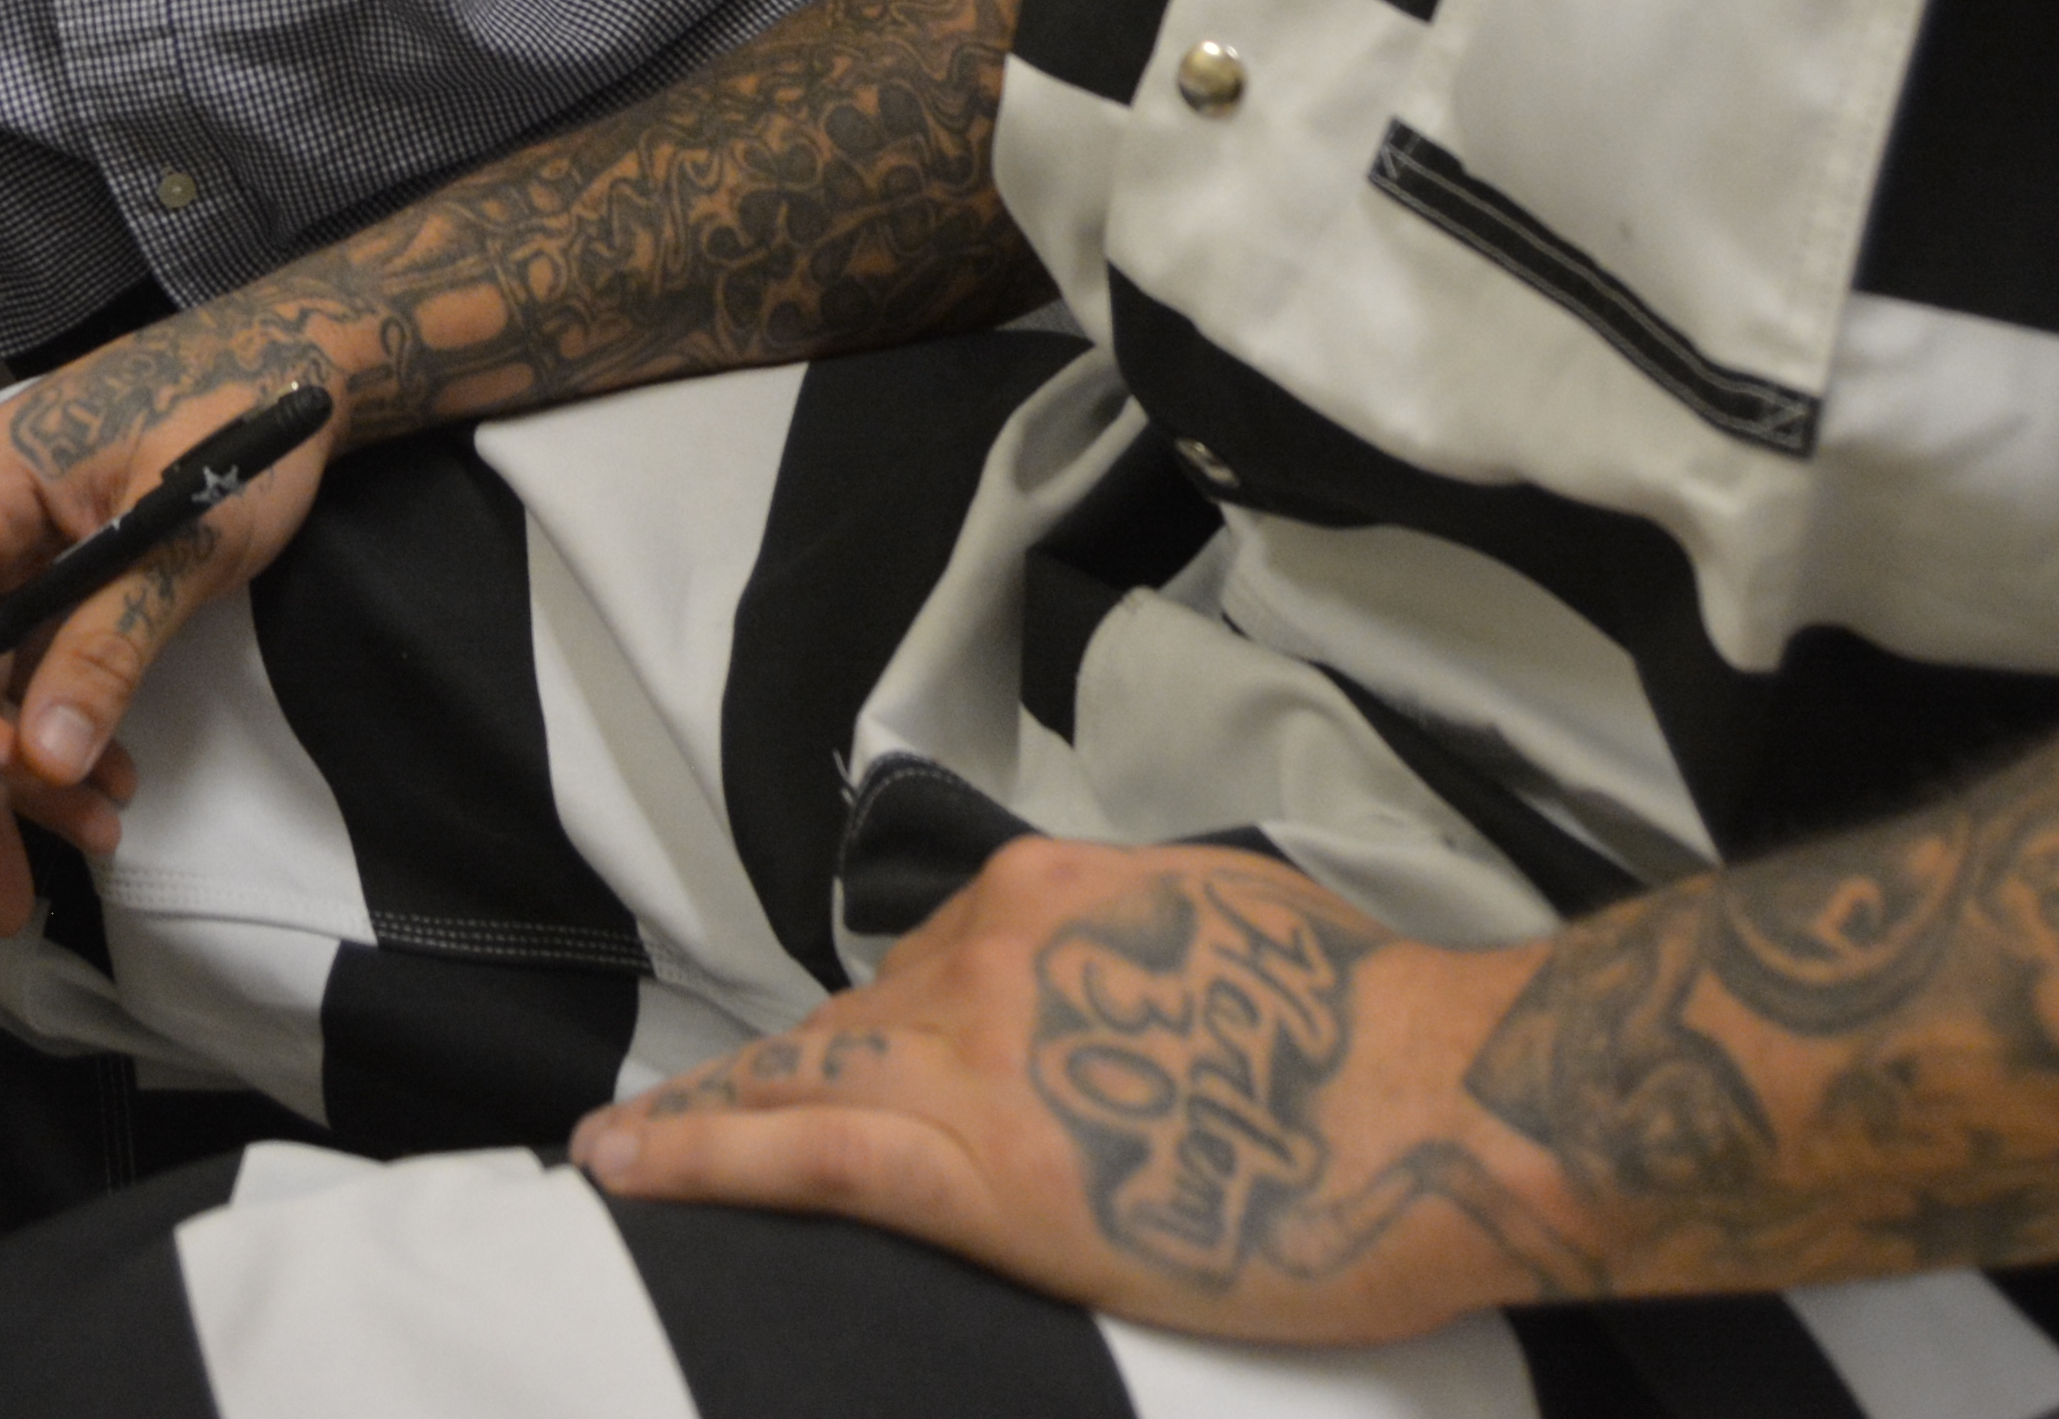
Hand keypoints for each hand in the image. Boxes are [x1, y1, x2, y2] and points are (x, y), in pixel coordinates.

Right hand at [0, 307, 349, 935]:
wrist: (301, 367)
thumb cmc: (242, 417)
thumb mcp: (183, 537)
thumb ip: (107, 644)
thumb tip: (44, 756)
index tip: (12, 767)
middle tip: (18, 881)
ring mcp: (20, 552)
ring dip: (29, 771)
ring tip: (92, 840)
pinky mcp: (63, 578)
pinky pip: (38, 668)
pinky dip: (65, 731)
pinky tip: (107, 783)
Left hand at [576, 836, 1574, 1344]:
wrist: (1436, 1108)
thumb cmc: (1380, 1039)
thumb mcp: (1240, 937)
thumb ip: (1143, 956)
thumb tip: (1116, 994)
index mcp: (1062, 894)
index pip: (933, 967)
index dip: (871, 1027)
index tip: (827, 1057)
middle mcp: (993, 951)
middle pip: (861, 1027)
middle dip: (791, 1082)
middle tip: (711, 1129)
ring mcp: (975, 1054)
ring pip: (812, 1081)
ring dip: (725, 1121)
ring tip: (639, 1154)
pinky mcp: (972, 1163)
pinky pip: (802, 1149)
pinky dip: (700, 1152)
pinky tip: (622, 1165)